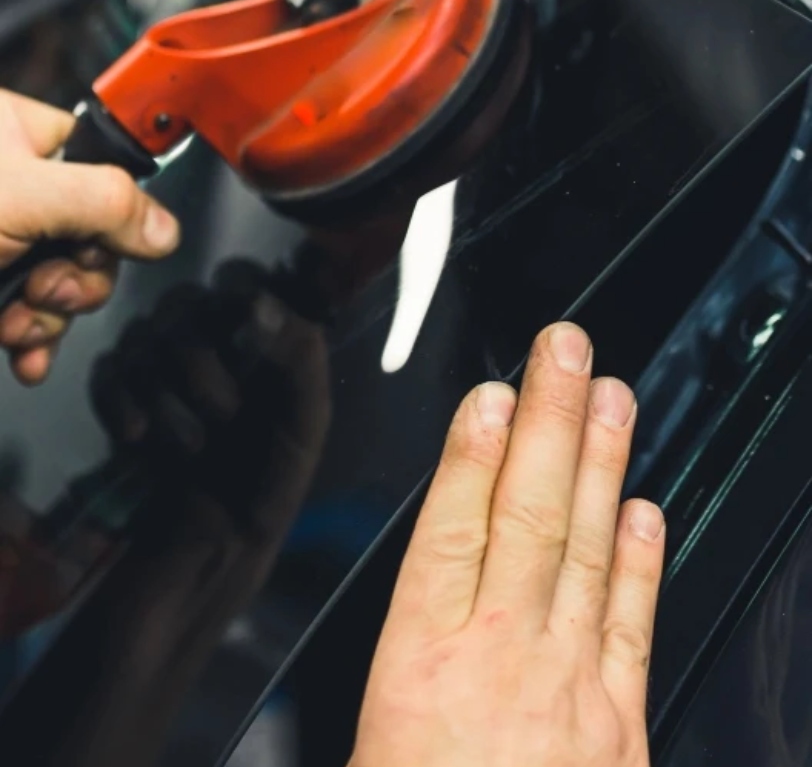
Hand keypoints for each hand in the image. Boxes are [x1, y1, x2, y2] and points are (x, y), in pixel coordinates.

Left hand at [0, 89, 179, 384]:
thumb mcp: (19, 196)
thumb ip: (104, 203)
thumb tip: (164, 225)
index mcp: (17, 137)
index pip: (102, 162)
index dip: (116, 209)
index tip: (105, 241)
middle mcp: (12, 186)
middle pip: (91, 233)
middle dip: (76, 275)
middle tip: (48, 282)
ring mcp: (0, 239)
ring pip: (63, 279)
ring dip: (50, 313)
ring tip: (19, 317)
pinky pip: (32, 312)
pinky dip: (33, 337)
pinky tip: (23, 348)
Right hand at [351, 322, 664, 766]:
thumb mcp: (369, 740)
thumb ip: (405, 660)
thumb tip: (423, 593)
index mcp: (423, 671)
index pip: (454, 531)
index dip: (474, 454)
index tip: (494, 394)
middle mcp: (502, 664)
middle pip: (530, 516)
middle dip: (549, 422)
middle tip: (565, 351)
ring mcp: (571, 693)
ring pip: (588, 551)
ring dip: (603, 465)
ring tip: (613, 397)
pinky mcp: (620, 732)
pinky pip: (633, 627)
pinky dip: (644, 562)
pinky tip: (648, 510)